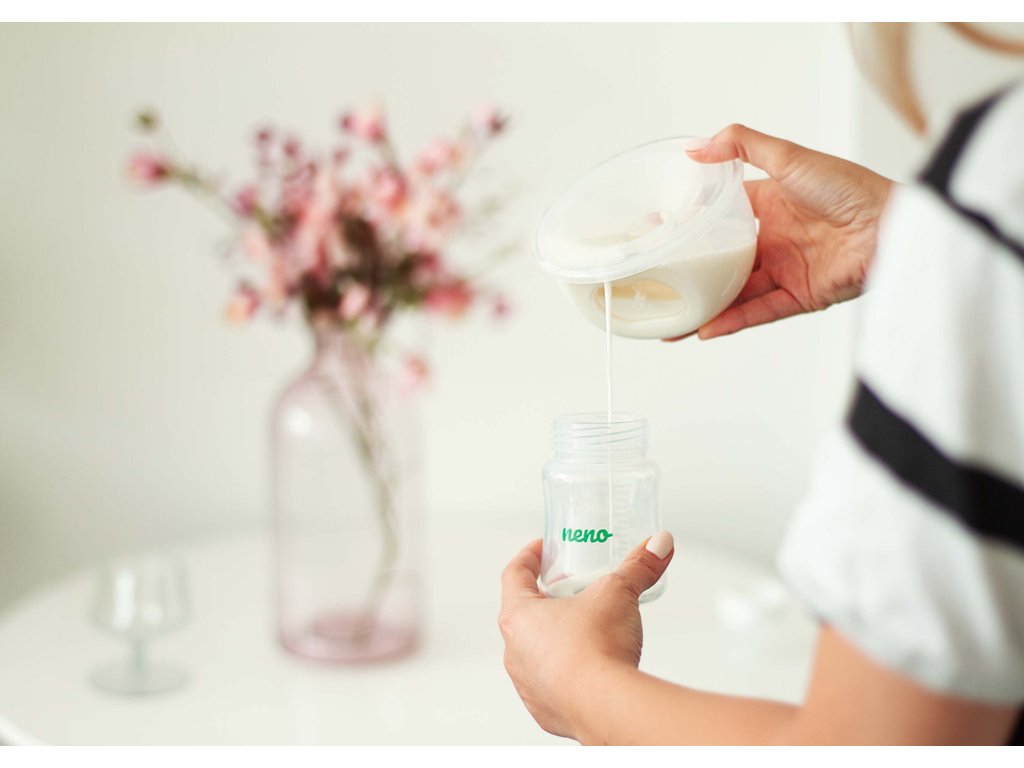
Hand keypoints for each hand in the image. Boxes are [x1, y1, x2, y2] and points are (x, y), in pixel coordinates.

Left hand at [498, 532, 674, 739]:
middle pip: (524, 614)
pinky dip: (568, 672)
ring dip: (557, 637)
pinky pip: (552, 684)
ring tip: (586, 627)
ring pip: (536, 652)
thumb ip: (638, 567)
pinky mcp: (546, 711)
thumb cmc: (597, 649)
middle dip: (548, 597)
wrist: (606, 707)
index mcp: (519, 616)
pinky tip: (592, 666)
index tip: (542, 549)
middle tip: (572, 586)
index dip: (529, 557)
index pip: (514, 574)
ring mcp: (528, 684)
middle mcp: (515, 651)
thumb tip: (658, 544)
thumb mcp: (619, 593)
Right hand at [667, 124, 893, 340]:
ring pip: (735, 294)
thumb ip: (742, 147)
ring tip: (671, 324)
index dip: (692, 227)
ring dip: (705, 309)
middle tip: (658, 285)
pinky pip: (759, 312)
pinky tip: (704, 329)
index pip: (722, 219)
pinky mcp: (801, 297)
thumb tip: (697, 147)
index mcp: (770, 207)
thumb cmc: (849, 187)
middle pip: (723, 263)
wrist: (891, 224)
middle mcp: (775, 241)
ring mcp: (786, 271)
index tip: (660, 234)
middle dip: (692, 277)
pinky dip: (732, 322)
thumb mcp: (789, 157)